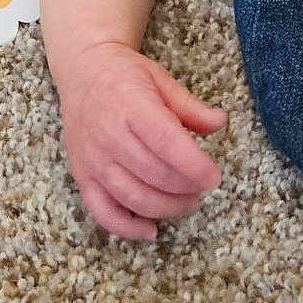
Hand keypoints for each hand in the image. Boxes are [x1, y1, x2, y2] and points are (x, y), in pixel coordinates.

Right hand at [58, 40, 226, 240]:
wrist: (82, 72)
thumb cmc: (125, 76)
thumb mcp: (161, 80)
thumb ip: (190, 107)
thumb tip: (220, 122)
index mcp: (132, 106)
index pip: (165, 142)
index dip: (193, 165)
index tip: (213, 176)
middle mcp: (109, 135)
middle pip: (154, 175)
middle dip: (186, 188)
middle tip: (203, 186)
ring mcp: (93, 159)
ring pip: (133, 198)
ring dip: (167, 207)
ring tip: (187, 201)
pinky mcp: (82, 177)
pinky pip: (103, 212)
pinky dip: (128, 228)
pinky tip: (151, 230)